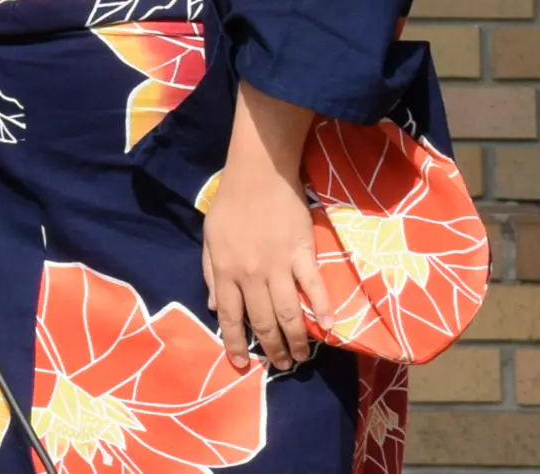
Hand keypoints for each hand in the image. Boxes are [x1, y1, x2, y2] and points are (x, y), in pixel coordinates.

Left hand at [207, 86, 328, 371]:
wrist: (259, 174)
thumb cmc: (230, 203)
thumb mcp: (209, 238)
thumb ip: (210, 273)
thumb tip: (215, 308)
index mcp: (225, 270)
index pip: (230, 316)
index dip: (234, 344)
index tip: (240, 365)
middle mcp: (250, 273)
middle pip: (262, 321)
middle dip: (272, 349)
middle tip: (281, 365)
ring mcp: (279, 265)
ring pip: (288, 313)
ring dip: (296, 340)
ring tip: (302, 357)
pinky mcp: (303, 254)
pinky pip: (314, 288)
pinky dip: (324, 309)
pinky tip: (330, 328)